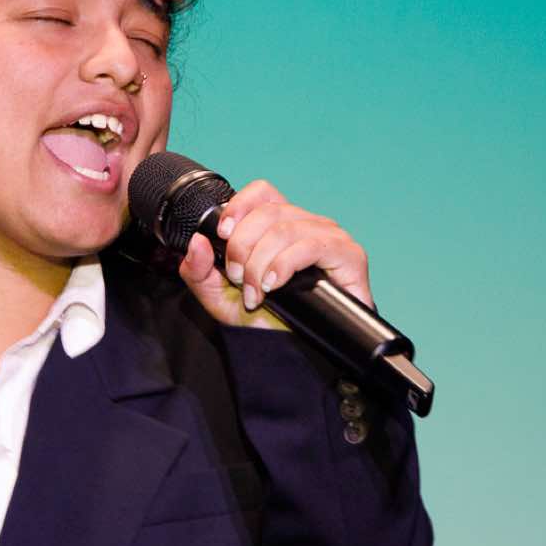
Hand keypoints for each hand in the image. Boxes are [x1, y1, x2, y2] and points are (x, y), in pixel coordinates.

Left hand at [174, 178, 374, 328]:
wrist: (301, 353)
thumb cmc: (269, 320)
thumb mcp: (221, 298)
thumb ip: (200, 271)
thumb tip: (197, 241)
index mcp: (279, 225)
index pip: (262, 192)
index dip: (239, 206)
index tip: (223, 234)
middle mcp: (306, 224)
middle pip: (267, 212)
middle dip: (243, 247)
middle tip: (238, 279)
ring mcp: (328, 237)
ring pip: (285, 229)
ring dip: (261, 263)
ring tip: (256, 292)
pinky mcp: (348, 254)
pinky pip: (312, 245)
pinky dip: (285, 264)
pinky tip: (275, 284)